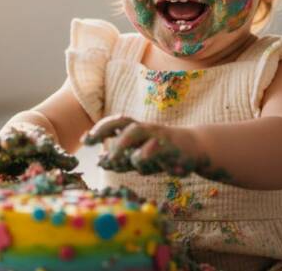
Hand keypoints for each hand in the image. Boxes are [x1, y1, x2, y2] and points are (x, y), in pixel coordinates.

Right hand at [0, 124, 77, 177]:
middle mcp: (11, 140)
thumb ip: (61, 158)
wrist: (23, 141)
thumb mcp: (51, 153)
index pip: (32, 135)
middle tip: (11, 142)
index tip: (42, 144)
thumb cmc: (40, 149)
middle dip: (9, 138)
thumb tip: (74, 164)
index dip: (37, 140)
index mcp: (29, 138)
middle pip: (8, 135)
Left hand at [81, 116, 226, 179]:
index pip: (115, 124)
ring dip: (121, 142)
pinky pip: (154, 146)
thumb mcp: (142, 158)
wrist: (196, 149)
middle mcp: (145, 129)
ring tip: (112, 158)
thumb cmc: (166, 154)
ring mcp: (157, 135)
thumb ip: (123, 160)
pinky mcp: (169, 145)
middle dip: (104, 128)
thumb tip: (101, 161)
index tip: (85, 140)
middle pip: (121, 121)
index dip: (99, 130)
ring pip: (135, 131)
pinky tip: (139, 161)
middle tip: (91, 141)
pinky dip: (145, 153)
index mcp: (137, 130)